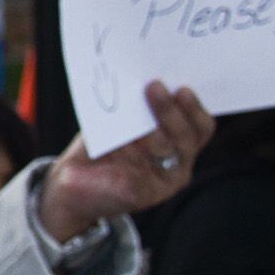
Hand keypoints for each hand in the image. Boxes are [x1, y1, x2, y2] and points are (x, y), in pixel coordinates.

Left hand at [39, 83, 215, 243]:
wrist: (74, 181)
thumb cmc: (102, 144)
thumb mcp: (120, 120)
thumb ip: (135, 104)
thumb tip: (139, 80)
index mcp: (180, 143)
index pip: (201, 127)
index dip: (194, 107)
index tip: (181, 87)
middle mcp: (178, 164)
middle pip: (186, 136)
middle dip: (170, 110)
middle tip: (154, 87)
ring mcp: (163, 182)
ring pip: (166, 149)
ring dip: (151, 126)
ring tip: (131, 109)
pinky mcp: (142, 195)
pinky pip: (141, 169)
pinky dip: (128, 150)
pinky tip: (118, 139)